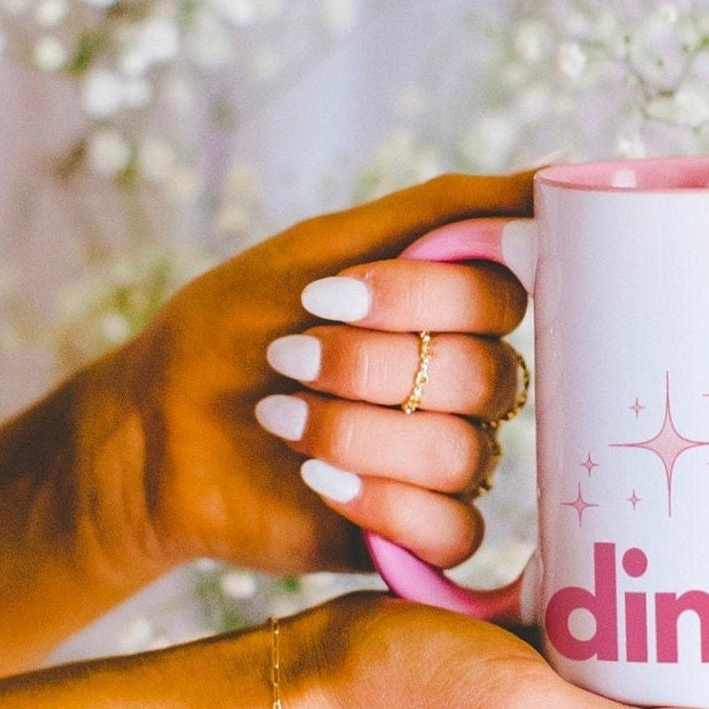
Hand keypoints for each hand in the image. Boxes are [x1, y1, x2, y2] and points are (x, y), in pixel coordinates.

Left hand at [94, 173, 531, 576]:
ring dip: (357, 432)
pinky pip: (456, 532)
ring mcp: (447, 462)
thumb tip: (556, 175)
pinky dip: (384, 504)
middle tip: (287, 357)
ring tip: (280, 418)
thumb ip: (443, 213)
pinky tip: (320, 480)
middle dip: (369, 367)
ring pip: (464, 455)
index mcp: (454, 317)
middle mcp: (465, 389)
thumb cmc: (235, 329)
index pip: (503, 300)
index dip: (419, 299)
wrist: (153, 428)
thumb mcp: (325, 247)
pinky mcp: (420, 533)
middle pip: (487, 378)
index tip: (324, 296)